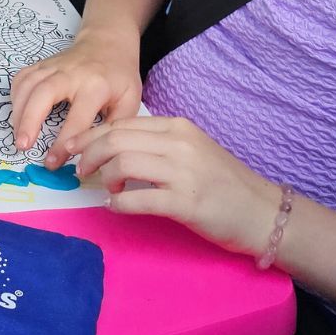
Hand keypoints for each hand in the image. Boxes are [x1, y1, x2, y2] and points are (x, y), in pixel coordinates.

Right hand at [9, 27, 141, 167]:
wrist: (107, 42)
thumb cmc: (119, 76)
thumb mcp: (130, 100)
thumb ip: (115, 128)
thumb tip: (97, 156)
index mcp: (96, 86)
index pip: (77, 118)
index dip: (64, 143)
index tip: (53, 163)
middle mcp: (71, 73)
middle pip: (43, 93)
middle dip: (29, 121)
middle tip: (22, 146)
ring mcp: (54, 66)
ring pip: (28, 84)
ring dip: (18, 111)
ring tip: (17, 137)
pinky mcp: (42, 64)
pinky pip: (22, 77)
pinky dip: (15, 96)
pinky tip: (17, 114)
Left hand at [71, 116, 279, 255]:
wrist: (263, 212)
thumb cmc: (224, 183)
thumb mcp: (191, 150)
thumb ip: (157, 144)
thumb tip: (113, 150)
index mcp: (177, 127)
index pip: (122, 123)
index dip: (91, 135)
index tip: (72, 148)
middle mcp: (178, 143)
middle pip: (116, 138)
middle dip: (88, 153)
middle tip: (79, 170)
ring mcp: (183, 172)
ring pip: (123, 162)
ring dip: (103, 177)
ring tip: (105, 188)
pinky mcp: (186, 202)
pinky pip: (138, 199)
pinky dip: (119, 202)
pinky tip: (115, 206)